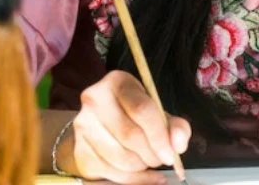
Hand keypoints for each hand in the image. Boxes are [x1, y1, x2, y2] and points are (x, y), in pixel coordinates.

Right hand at [55, 70, 190, 184]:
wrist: (100, 125)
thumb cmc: (133, 116)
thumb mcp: (158, 113)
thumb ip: (175, 126)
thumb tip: (178, 142)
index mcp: (118, 82)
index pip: (142, 109)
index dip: (159, 135)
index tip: (171, 153)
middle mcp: (94, 99)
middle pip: (130, 135)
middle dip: (152, 154)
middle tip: (162, 159)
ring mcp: (83, 125)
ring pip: (121, 157)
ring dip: (142, 166)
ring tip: (148, 161)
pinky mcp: (80, 150)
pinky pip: (111, 173)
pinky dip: (134, 179)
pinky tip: (143, 175)